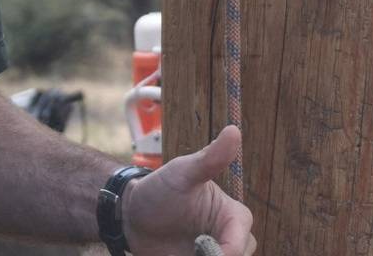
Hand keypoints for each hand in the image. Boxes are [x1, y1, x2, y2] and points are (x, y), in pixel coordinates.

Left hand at [123, 125, 255, 255]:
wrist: (131, 214)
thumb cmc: (161, 187)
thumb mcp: (183, 172)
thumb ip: (210, 158)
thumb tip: (233, 130)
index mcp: (232, 216)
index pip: (241, 240)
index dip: (230, 251)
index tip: (213, 255)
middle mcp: (227, 238)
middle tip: (195, 254)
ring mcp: (212, 255)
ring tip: (180, 255)